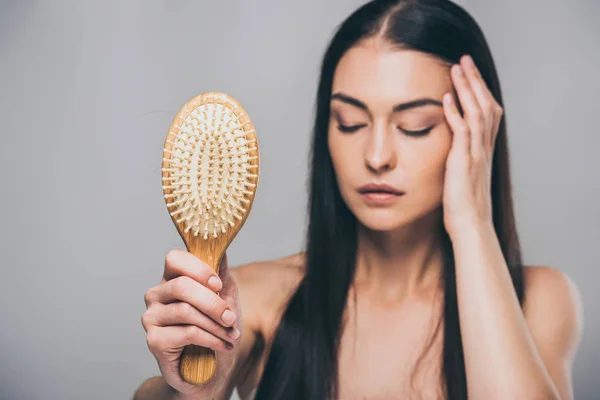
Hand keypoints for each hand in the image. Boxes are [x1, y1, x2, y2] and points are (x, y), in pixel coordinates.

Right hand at [142, 250, 241, 396]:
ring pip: (186, 311)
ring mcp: (151, 317)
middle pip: (181, 286)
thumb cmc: (216, 326)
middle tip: (231, 317)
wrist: (211, 366)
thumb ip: (221, 274)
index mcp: (171, 279)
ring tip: (231, 334)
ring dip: (215, 325)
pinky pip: (187, 333)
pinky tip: (223, 345)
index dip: (198, 268)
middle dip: (212, 303)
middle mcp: (156, 295)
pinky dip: (211, 339)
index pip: (174, 259)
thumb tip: (222, 250)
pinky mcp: (154, 340)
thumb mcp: (225, 297)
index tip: (218, 284)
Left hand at [442, 55, 503, 237]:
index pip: (487, 112)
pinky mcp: (463, 162)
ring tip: (456, 69)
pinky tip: (445, 99)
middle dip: (475, 81)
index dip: (480, 91)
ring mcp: (475, 154)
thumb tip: (450, 151)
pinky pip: (462, 132)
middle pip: (485, 105)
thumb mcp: (463, 177)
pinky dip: (454, 113)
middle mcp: (483, 148)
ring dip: (466, 89)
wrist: (470, 226)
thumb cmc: (464, 207)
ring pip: (476, 113)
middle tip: (465, 60)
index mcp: (483, 150)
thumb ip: (460, 159)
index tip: (469, 74)